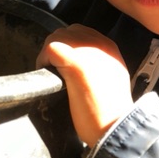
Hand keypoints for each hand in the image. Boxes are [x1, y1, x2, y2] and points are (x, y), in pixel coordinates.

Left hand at [36, 25, 133, 147]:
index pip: (81, 33)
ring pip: (56, 38)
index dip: (69, 48)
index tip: (64, 65)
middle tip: (55, 70)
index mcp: (109, 47)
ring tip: (52, 75)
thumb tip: (80, 64)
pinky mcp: (72, 59)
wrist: (115, 125)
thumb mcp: (112, 78)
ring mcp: (85, 49)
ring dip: (49, 55)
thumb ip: (98, 65)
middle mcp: (98, 43)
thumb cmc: (111, 111)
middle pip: (67, 32)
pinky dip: (43, 61)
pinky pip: (49, 49)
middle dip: (58, 49)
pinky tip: (49, 77)